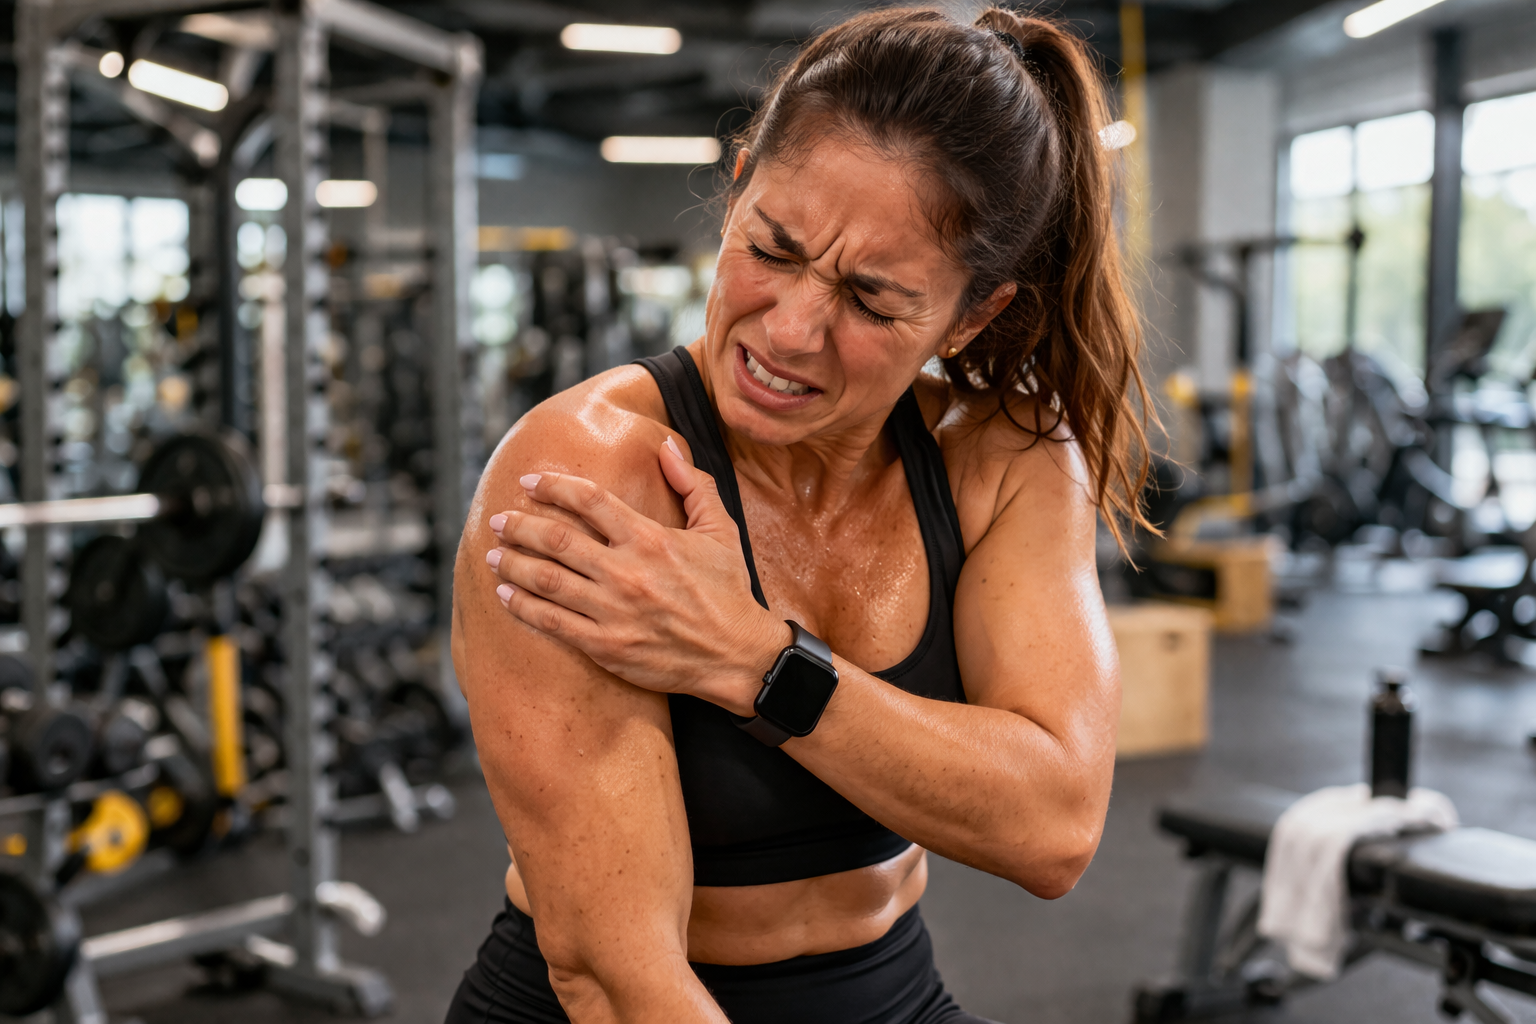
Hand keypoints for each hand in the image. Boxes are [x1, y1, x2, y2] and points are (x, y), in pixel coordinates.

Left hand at [483, 438, 787, 712]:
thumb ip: (693, 484)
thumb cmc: (728, 589)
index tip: (530, 482)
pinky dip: (523, 606)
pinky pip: (553, 623)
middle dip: (520, 526)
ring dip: (513, 564)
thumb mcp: (721, 530)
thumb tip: (666, 446)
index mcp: (650, 539)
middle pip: (557, 540)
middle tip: (498, 519)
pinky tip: (506, 594)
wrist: (737, 655)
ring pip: (547, 581)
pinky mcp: (607, 646)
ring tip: (492, 554)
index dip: (554, 487)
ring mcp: (613, 612)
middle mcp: (626, 573)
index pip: (589, 501)